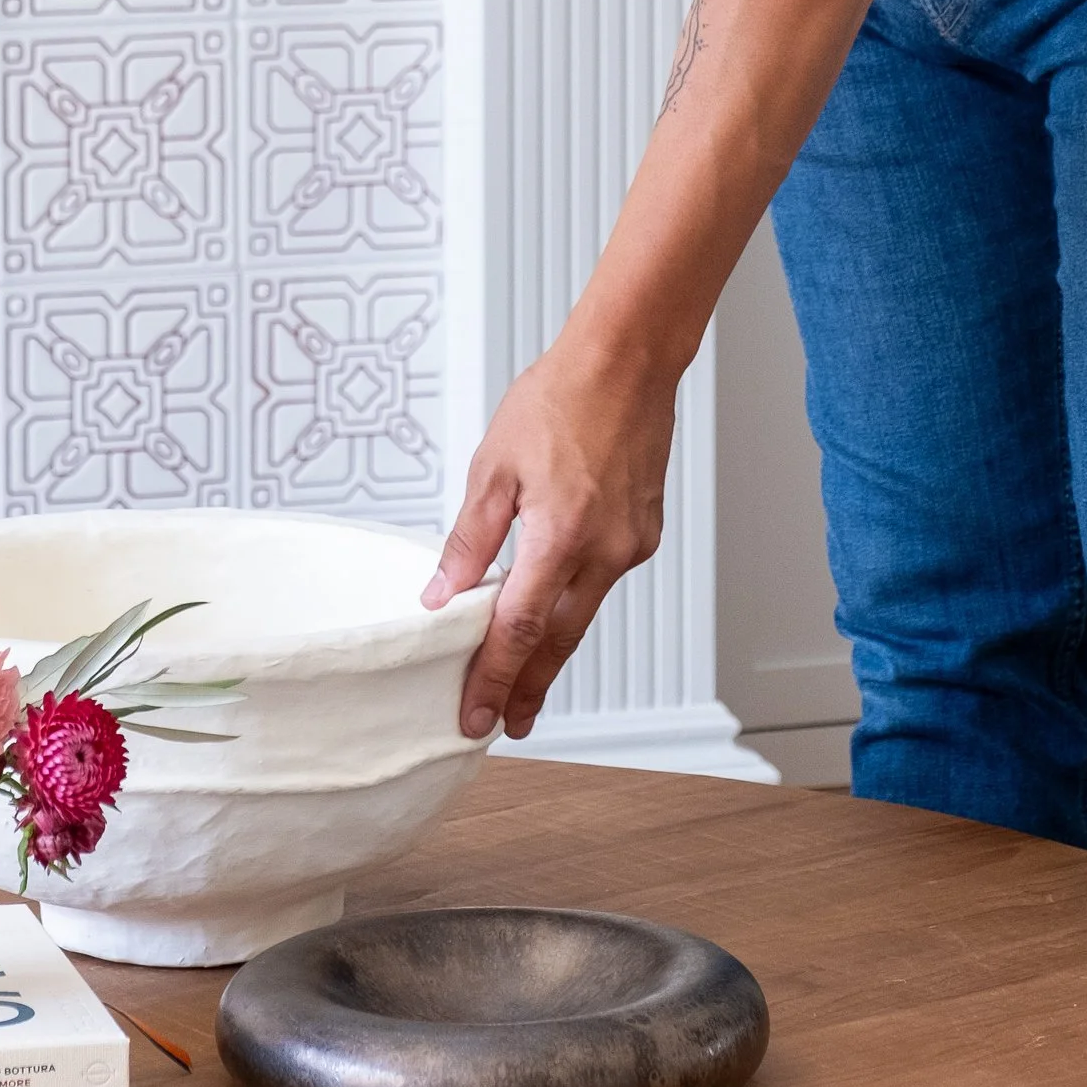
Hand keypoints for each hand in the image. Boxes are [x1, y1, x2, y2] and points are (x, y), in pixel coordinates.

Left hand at [421, 333, 676, 741]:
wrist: (627, 361)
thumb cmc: (561, 398)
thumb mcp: (495, 466)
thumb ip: (470, 538)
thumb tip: (442, 594)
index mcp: (561, 535)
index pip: (518, 629)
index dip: (493, 678)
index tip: (475, 714)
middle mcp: (605, 551)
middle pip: (557, 641)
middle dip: (527, 688)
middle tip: (503, 724)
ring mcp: (630, 545)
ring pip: (583, 613)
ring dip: (551, 650)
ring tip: (525, 680)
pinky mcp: (644, 533)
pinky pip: (603, 580)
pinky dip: (575, 600)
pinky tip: (555, 604)